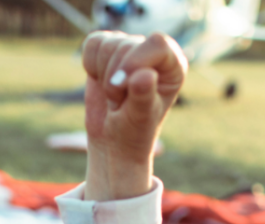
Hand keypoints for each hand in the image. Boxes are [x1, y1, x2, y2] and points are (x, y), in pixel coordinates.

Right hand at [81, 31, 187, 199]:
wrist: (114, 140)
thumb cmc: (134, 132)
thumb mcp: (141, 118)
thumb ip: (144, 96)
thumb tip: (146, 74)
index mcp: (173, 66)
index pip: (158, 43)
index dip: (136, 62)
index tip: (125, 87)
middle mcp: (154, 52)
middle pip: (125, 45)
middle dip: (115, 79)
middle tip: (121, 104)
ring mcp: (130, 48)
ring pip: (106, 44)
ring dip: (103, 77)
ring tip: (114, 97)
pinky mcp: (108, 48)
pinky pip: (92, 44)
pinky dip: (90, 66)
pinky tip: (102, 83)